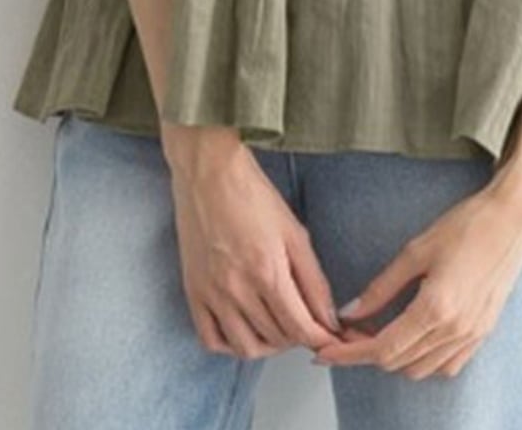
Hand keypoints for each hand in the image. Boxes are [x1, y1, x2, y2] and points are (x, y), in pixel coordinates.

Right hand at [164, 126, 343, 357]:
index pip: (300, 328)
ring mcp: (212, 294)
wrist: (209, 175)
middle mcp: (238, 289)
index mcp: (268, 271)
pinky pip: (211, 340)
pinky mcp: (193, 292)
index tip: (329, 335)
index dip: (320, 338)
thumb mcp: (295, 232)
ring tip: (280, 328)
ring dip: (270, 346)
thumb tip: (329, 317)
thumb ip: (314, 280)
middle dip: (299, 337)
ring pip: (246, 347)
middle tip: (307, 323)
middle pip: (276, 339)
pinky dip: (231, 345)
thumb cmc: (253, 195)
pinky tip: (245, 330)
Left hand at [311, 175, 521, 379]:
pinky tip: (411, 336)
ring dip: (394, 357)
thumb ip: (382, 286)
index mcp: (436, 309)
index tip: (324, 352)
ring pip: (421, 369)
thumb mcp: (416, 250)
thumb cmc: (466, 225)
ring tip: (375, 330)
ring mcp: (472, 335)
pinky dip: (423, 359)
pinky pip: (447, 364)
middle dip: (367, 353)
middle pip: (398, 363)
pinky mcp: (483, 331)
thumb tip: (351, 311)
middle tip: (348, 330)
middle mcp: (455, 330)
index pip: (382, 349)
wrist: (513, 219)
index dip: (348, 354)